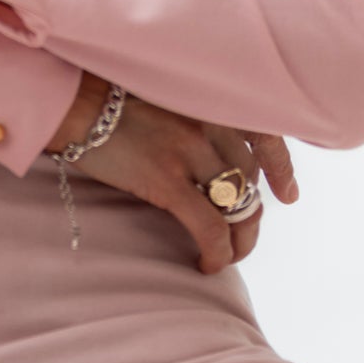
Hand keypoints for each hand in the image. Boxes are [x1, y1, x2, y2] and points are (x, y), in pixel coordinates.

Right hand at [50, 70, 300, 274]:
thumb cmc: (110, 100)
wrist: (74, 103)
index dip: (282, 168)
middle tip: (244, 237)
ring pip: (237, 206)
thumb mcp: (166, 98)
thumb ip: (196, 119)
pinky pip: (209, 226)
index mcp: (211, 99)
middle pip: (250, 177)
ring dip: (239, 239)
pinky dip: (216, 252)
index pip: (267, 134)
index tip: (289, 194)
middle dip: (252, 214)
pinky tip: (207, 265)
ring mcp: (191, 149)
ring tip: (228, 255)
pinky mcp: (167, 180)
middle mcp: (209, 120)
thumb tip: (216, 161)